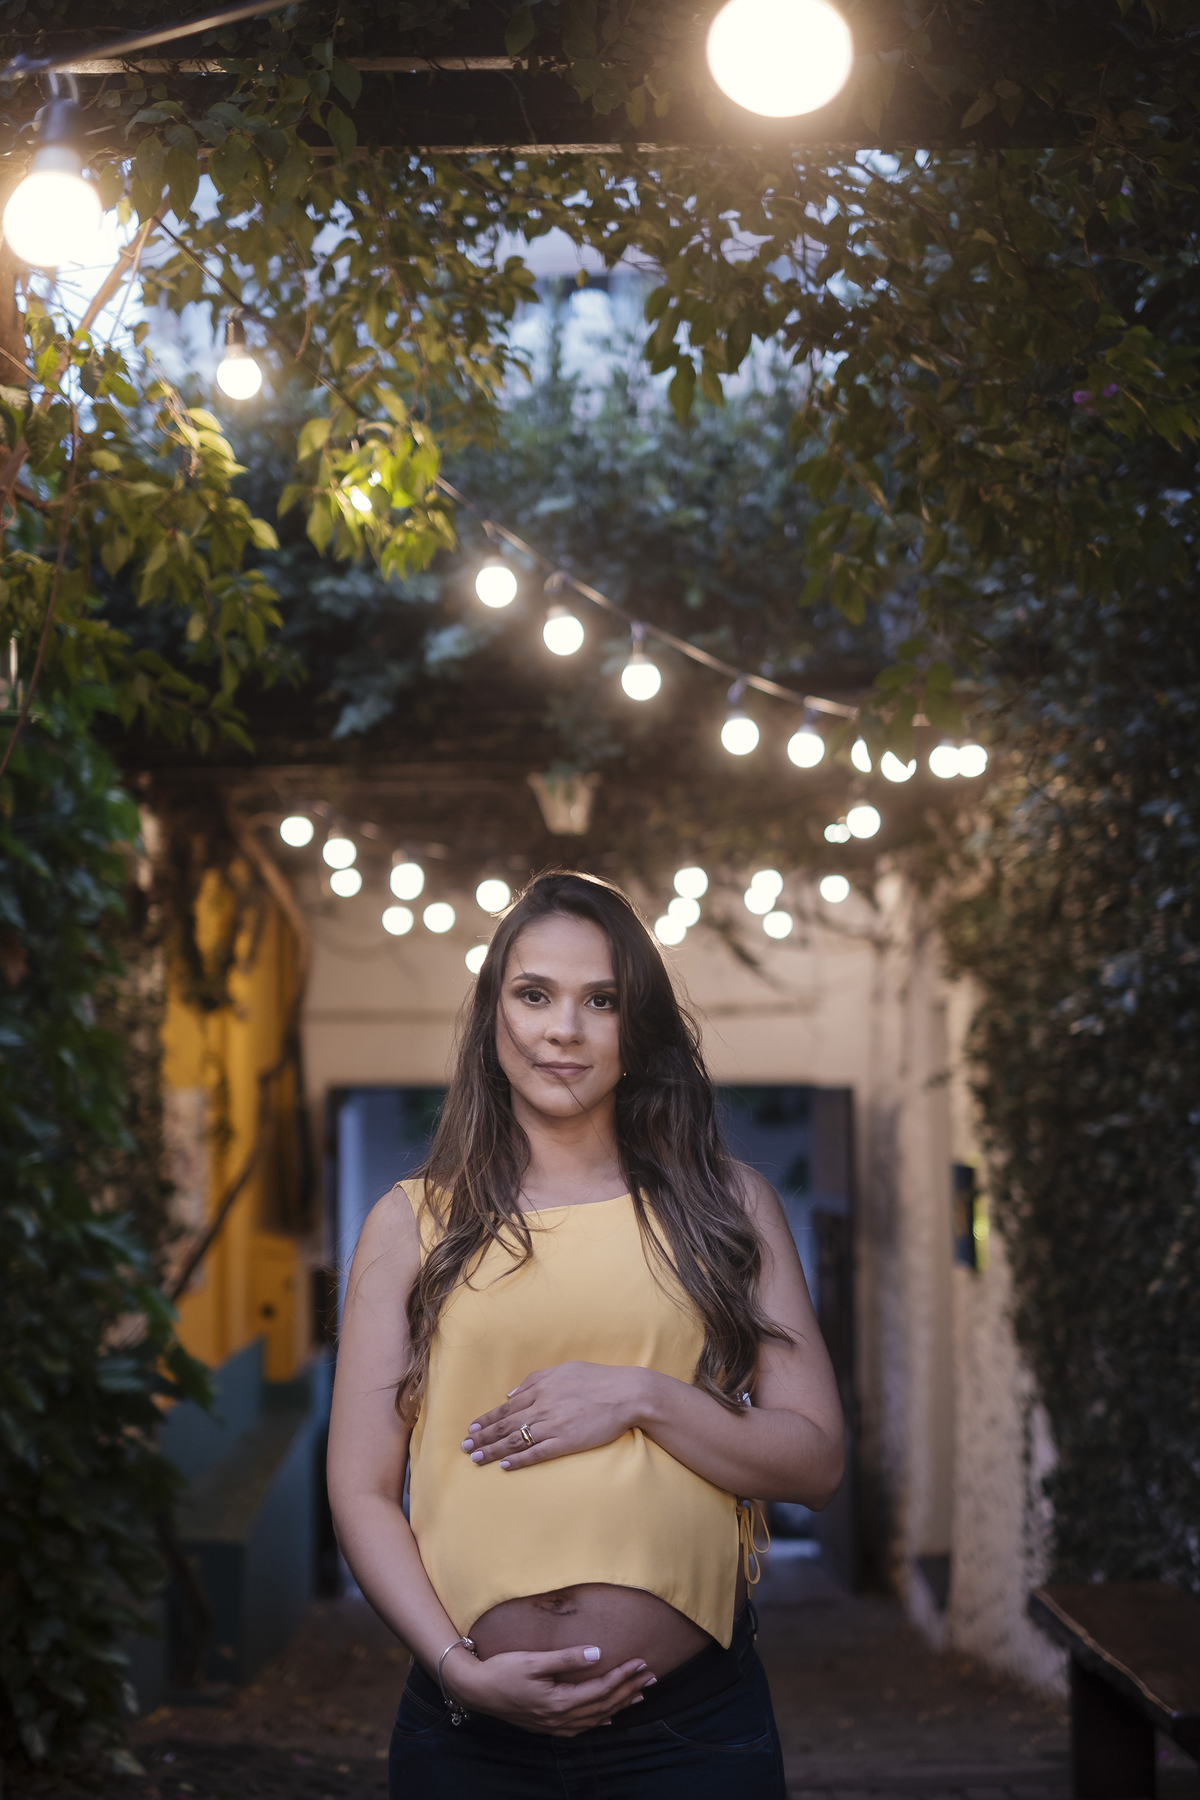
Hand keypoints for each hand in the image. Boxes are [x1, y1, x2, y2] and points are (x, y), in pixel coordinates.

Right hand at [448, 1642, 655, 1734]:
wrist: (475, 1690)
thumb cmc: (503, 1671)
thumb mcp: (533, 1660)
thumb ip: (566, 1658)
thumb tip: (597, 1653)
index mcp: (559, 1703)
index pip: (601, 1690)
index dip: (623, 1676)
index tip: (641, 1663)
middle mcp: (560, 1719)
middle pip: (603, 1706)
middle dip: (629, 1691)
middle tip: (651, 1678)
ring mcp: (554, 1726)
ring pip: (596, 1718)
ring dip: (619, 1706)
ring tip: (640, 1696)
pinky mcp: (548, 1725)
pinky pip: (582, 1726)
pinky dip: (600, 1720)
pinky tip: (609, 1718)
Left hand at [462, 1362, 646, 1469]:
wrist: (626, 1393)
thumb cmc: (597, 1379)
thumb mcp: (564, 1370)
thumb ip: (534, 1380)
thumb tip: (510, 1394)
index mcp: (540, 1388)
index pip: (506, 1407)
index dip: (487, 1419)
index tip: (472, 1428)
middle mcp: (542, 1407)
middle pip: (505, 1425)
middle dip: (482, 1437)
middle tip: (465, 1447)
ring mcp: (552, 1426)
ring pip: (514, 1441)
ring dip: (493, 1451)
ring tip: (476, 1459)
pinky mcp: (565, 1442)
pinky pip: (536, 1454)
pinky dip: (518, 1460)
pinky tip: (505, 1466)